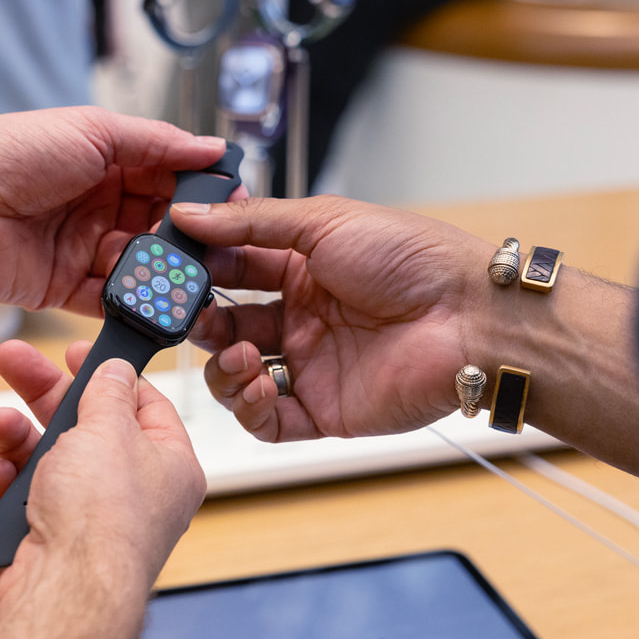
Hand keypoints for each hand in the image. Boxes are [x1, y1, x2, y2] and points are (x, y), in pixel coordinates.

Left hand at [0, 106, 229, 314]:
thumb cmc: (13, 155)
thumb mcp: (92, 132)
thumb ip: (156, 144)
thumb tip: (212, 148)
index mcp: (107, 164)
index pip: (167, 178)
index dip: (197, 191)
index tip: (228, 202)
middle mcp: (99, 207)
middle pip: (159, 227)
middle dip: (185, 238)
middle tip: (212, 248)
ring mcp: (85, 249)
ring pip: (141, 266)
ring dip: (162, 271)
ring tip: (183, 276)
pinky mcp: (68, 288)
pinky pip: (112, 300)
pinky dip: (135, 303)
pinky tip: (155, 302)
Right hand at [0, 340, 205, 638]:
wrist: (62, 590)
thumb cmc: (102, 520)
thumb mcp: (108, 429)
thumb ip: (107, 392)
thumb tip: (114, 371)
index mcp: (167, 465)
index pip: (143, 405)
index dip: (109, 375)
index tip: (77, 353)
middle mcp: (131, 493)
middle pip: (85, 428)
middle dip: (44, 398)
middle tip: (14, 364)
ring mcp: (87, 518)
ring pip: (45, 462)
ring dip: (17, 442)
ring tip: (1, 427)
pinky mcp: (47, 540)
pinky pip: (20, 500)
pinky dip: (4, 489)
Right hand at [172, 195, 494, 440]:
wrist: (469, 318)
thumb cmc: (411, 259)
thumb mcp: (324, 221)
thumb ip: (251, 223)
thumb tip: (188, 217)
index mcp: (301, 270)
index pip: (232, 271)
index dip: (200, 272)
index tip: (170, 269)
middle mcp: (302, 319)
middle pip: (227, 328)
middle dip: (201, 324)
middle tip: (187, 317)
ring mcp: (310, 367)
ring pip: (238, 377)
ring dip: (223, 367)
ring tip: (239, 354)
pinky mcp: (323, 411)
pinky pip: (267, 420)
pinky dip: (250, 407)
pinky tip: (260, 382)